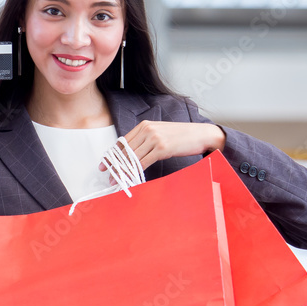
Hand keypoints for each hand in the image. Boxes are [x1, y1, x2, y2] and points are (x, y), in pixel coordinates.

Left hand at [106, 121, 225, 169]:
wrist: (202, 134)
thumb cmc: (182, 136)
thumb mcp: (160, 132)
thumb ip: (145, 139)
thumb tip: (131, 153)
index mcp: (145, 125)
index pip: (123, 141)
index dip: (112, 154)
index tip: (104, 163)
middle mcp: (148, 130)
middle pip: (125, 150)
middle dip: (115, 165)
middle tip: (108, 175)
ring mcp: (154, 138)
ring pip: (133, 157)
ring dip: (123, 171)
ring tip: (117, 180)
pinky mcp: (162, 148)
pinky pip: (143, 162)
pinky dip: (135, 172)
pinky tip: (131, 178)